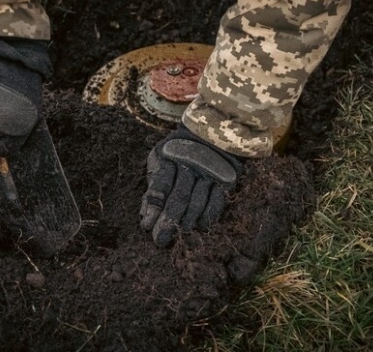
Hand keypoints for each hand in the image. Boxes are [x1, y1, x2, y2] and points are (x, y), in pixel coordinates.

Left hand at [140, 124, 242, 246]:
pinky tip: (199, 226)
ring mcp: (209, 171)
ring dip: (187, 222)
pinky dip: (207, 217)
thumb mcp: (160, 159)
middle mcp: (190, 163)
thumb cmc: (178, 151)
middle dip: (168, 222)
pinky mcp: (226, 179)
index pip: (160, 185)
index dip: (153, 207)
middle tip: (160, 241)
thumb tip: (146, 217)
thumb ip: (153, 186)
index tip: (146, 226)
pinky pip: (217, 202)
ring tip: (179, 235)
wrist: (211, 131)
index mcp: (169, 157)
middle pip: (179, 197)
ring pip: (197, 202)